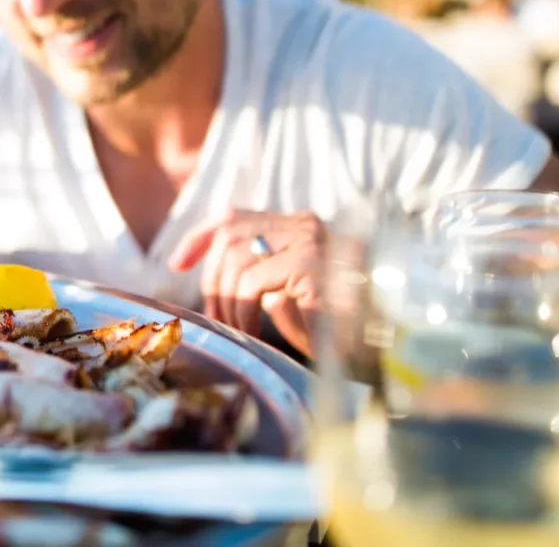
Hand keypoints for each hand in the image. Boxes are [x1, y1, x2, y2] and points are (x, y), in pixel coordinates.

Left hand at [168, 209, 323, 355]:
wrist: (380, 341)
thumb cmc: (333, 323)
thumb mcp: (285, 293)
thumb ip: (256, 276)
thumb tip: (210, 283)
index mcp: (295, 226)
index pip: (233, 216)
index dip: (198, 236)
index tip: (178, 263)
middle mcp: (303, 225)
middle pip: (229, 235)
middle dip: (212, 279)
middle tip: (214, 317)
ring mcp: (310, 241)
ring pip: (236, 258)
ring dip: (227, 301)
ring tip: (236, 330)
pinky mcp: (312, 266)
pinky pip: (254, 283)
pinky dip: (243, 311)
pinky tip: (252, 333)